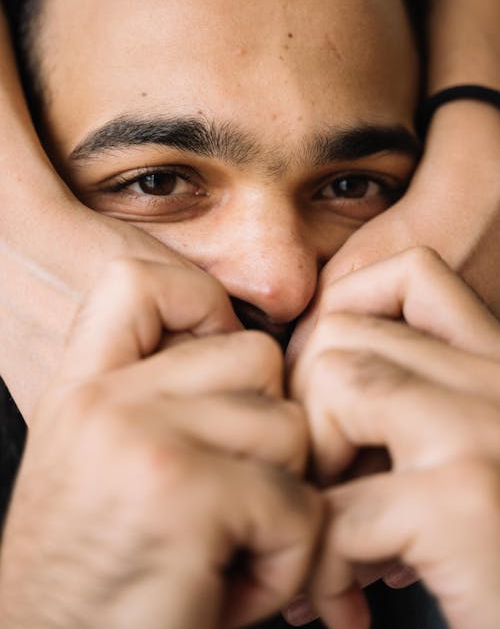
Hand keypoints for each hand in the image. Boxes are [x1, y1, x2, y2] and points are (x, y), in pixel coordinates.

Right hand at [0, 259, 321, 628]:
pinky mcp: (187, 495)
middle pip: (257, 356)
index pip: (140, 279)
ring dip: (282, 501)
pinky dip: (289, 560)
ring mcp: (142, 440)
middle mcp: (104, 400)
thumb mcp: (97, 467)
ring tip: (231, 548)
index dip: (201, 304)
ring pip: (291, 427)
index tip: (221, 362)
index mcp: (82, 388)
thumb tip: (245, 355)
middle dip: (268, 431)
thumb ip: (152, 401)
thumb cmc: (98, 580)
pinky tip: (235, 588)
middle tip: (233, 496)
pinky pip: (299, 503)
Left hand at [290, 248, 499, 628]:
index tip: (329, 405)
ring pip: (337, 381)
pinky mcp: (464, 500)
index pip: (414, 275)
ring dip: (312, 465)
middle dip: (308, 406)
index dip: (344, 323)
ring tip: (329, 528)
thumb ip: (420, 412)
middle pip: (346, 328)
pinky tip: (344, 599)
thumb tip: (320, 388)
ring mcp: (486, 431)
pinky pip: (339, 506)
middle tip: (318, 481)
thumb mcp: (477, 455)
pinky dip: (321, 564)